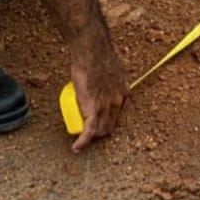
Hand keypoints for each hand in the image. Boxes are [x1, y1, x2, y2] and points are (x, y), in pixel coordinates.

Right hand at [68, 15, 127, 152]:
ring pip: (100, 131)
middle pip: (110, 124)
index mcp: (123, 91)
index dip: (109, 119)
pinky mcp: (93, 110)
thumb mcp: (111, 67)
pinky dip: (82, 141)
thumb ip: (110, 74)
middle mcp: (118, 102)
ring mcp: (106, 107)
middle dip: (101, 131)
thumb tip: (102, 76)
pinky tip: (76, 147)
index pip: (118, 112)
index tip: (101, 119)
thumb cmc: (97, 55)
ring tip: (82, 138)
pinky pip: (88, 131)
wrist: (91, 51)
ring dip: (92, 137)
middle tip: (89, 131)